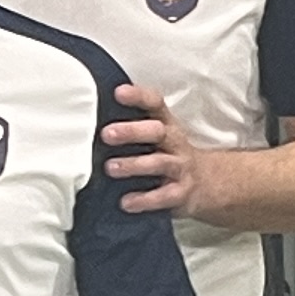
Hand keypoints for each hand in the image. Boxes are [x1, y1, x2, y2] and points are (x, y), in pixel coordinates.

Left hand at [98, 81, 217, 217]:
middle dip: (132, 132)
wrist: (206, 183)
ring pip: (159, 163)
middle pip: (156, 131)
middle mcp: (174, 142)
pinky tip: (126, 202)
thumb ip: (131, 126)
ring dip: (134, 165)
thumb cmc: (167, 154)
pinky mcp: (180, 193)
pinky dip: (144, 200)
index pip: (155, 103)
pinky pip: (164, 196)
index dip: (138, 97)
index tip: (118, 93)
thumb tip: (89, 120)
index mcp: (165, 124)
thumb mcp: (156, 136)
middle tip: (106, 134)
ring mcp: (179, 167)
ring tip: (110, 168)